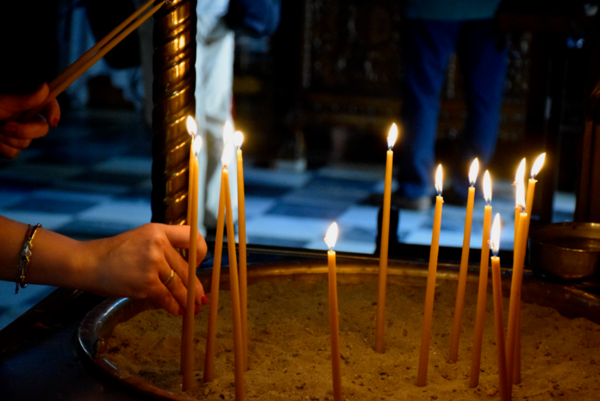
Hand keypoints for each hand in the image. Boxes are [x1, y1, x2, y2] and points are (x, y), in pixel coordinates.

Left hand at [0, 83, 60, 157]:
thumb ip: (25, 98)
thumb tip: (46, 86)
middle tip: (5, 127)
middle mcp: (23, 118)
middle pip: (41, 129)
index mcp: (25, 102)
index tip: (52, 121)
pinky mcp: (7, 147)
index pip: (49, 105)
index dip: (54, 112)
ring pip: (25, 143)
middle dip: (24, 131)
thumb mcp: (2, 100)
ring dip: (6, 139)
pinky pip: (12, 152)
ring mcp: (16, 133)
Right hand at [79, 223, 207, 315]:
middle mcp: (158, 244)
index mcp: (159, 230)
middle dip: (195, 287)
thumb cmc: (114, 253)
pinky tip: (178, 311)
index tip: (197, 265)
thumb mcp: (141, 238)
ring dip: (187, 300)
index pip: (192, 237)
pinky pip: (166, 297)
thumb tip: (186, 268)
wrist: (87, 263)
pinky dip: (174, 306)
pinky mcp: (146, 283)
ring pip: (179, 286)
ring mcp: (152, 264)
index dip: (200, 253)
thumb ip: (163, 247)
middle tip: (201, 298)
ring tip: (193, 308)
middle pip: (187, 269)